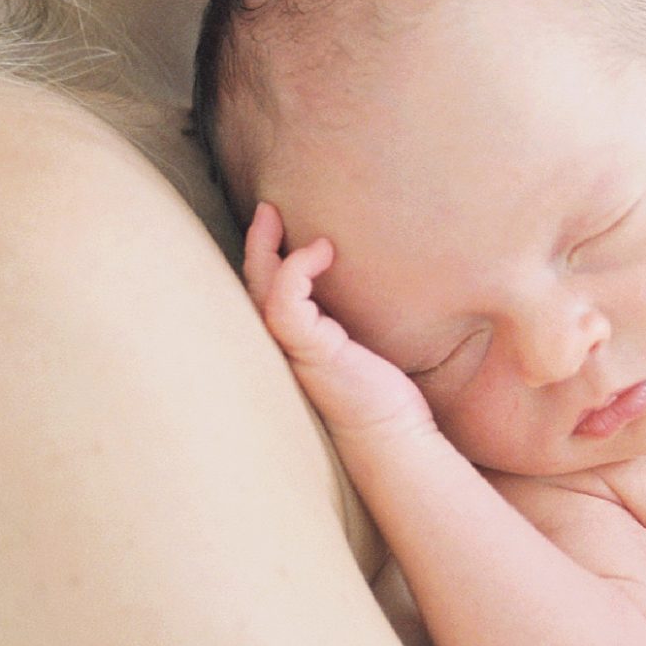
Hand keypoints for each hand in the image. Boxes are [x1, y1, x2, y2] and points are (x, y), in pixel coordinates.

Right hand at [242, 204, 434, 445]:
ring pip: (261, 292)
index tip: (276, 224)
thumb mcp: (362, 350)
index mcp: (292, 346)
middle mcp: (282, 349)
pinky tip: (321, 251)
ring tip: (274, 215)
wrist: (392, 437)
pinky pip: (286, 303)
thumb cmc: (381, 397)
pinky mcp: (310, 351)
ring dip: (264, 249)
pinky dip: (295, 270)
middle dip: (255, 245)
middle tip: (266, 208)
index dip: (264, 259)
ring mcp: (292, 350)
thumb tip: (373, 289)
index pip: (265, 297)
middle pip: (253, 289)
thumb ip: (349, 323)